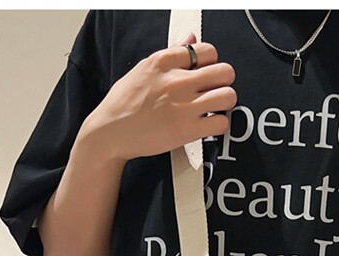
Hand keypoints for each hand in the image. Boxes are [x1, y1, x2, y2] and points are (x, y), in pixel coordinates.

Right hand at [81, 31, 236, 162]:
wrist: (110, 133)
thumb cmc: (124, 103)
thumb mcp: (144, 70)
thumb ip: (172, 55)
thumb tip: (192, 38)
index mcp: (163, 62)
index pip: (206, 50)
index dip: (210, 63)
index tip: (205, 73)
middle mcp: (175, 81)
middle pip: (224, 71)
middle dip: (224, 81)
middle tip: (215, 90)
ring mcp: (183, 106)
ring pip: (228, 96)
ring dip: (225, 102)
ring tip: (213, 108)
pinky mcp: (187, 130)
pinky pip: (221, 123)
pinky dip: (218, 125)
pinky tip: (207, 125)